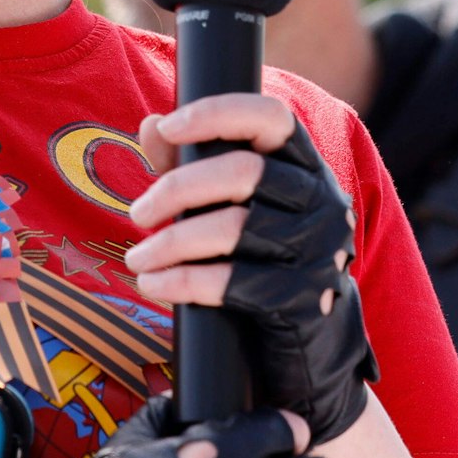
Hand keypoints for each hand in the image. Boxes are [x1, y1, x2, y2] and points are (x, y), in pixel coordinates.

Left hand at [126, 94, 376, 443]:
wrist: (311, 344)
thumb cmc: (263, 257)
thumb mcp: (230, 204)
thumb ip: (192, 164)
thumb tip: (152, 125)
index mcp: (305, 166)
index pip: (270, 118)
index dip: (217, 113)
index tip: (169, 127)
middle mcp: (321, 201)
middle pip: (242, 171)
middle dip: (175, 189)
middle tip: (137, 214)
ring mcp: (318, 251)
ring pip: (232, 227)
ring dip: (170, 243)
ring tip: (137, 259)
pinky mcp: (303, 299)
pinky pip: (231, 282)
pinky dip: (181, 282)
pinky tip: (155, 285)